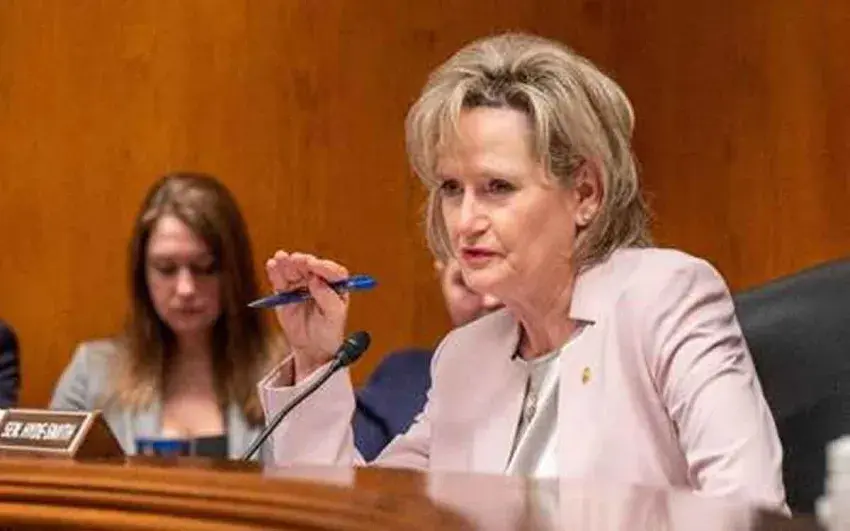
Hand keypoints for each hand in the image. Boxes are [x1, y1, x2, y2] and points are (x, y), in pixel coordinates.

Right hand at [265, 251, 348, 381]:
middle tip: (296, 260)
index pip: (333, 271)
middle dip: (303, 262)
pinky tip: (272, 265)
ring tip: (281, 258)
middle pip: (311, 266)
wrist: (313, 346)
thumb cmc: (329, 330)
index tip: (314, 266)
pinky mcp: (285, 291)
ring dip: (287, 263)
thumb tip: (315, 280)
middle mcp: (318, 280)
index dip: (324, 266)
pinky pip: (280, 280)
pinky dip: (275, 272)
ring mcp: (301, 284)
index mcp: (336, 284)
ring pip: (294, 270)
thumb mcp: (334, 317)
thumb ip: (327, 297)